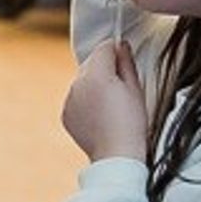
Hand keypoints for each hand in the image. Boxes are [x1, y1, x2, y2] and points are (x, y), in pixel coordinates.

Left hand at [62, 42, 147, 162]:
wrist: (116, 155)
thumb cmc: (130, 124)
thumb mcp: (135, 89)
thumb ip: (126, 63)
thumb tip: (121, 46)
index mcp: (96, 75)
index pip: (104, 48)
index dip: (117, 52)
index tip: (124, 61)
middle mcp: (77, 84)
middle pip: (91, 63)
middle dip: (104, 68)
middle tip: (120, 89)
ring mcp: (69, 99)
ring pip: (82, 80)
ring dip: (93, 84)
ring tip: (110, 105)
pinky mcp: (65, 114)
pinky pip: (76, 98)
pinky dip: (85, 101)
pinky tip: (100, 115)